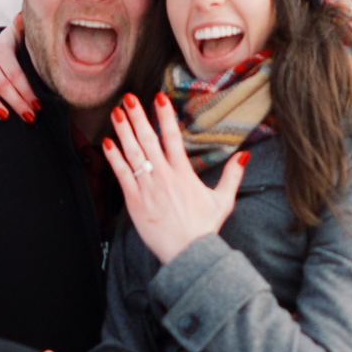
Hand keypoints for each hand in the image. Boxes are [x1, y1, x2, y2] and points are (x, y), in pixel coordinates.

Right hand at [0, 13, 38, 123]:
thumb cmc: (14, 46)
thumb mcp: (20, 35)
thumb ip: (24, 27)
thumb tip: (25, 14)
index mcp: (2, 48)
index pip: (15, 73)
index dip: (27, 90)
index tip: (38, 106)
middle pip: (2, 84)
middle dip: (17, 102)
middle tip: (30, 118)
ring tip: (4, 116)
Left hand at [102, 91, 246, 265]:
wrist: (188, 254)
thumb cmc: (204, 229)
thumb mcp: (223, 200)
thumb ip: (232, 175)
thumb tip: (244, 155)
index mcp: (184, 174)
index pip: (172, 137)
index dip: (165, 116)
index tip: (158, 98)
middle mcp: (164, 177)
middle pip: (148, 140)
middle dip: (138, 117)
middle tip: (129, 97)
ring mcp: (148, 188)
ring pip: (133, 154)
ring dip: (124, 131)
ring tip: (117, 112)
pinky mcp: (135, 201)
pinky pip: (122, 174)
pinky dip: (114, 158)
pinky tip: (107, 142)